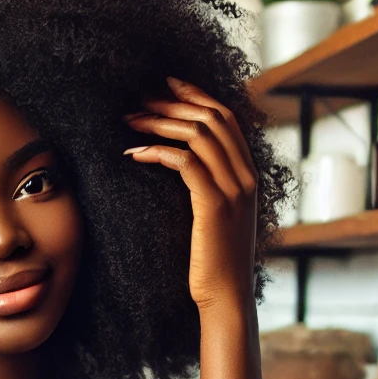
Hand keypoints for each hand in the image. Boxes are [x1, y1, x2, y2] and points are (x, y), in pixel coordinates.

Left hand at [123, 76, 257, 311]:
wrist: (225, 296)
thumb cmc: (213, 263)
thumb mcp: (216, 218)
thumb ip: (209, 189)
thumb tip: (182, 167)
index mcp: (247, 174)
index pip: (225, 117)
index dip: (196, 94)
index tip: (166, 82)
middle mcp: (245, 175)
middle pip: (211, 118)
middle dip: (172, 101)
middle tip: (139, 96)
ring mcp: (233, 189)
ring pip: (198, 135)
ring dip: (160, 122)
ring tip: (130, 119)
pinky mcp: (214, 206)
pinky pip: (185, 164)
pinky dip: (158, 152)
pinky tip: (135, 153)